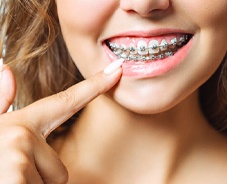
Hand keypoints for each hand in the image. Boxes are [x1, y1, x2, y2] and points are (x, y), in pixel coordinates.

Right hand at [0, 59, 122, 183]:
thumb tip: (5, 68)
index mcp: (19, 124)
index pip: (65, 101)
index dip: (94, 85)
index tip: (117, 70)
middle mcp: (21, 136)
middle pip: (59, 169)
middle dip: (41, 179)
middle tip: (13, 174)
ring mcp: (19, 157)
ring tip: (11, 178)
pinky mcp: (16, 176)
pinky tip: (12, 181)